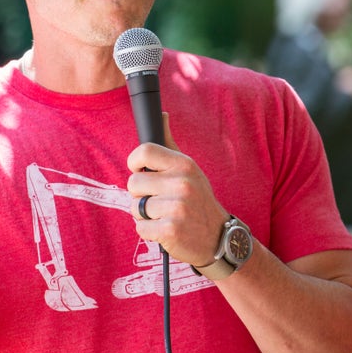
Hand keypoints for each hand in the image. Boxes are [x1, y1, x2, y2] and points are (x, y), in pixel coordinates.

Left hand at [126, 113, 228, 267]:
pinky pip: (140, 227)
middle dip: (140, 194)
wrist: (218, 237)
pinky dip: (149, 231)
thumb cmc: (198, 200)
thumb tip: (162, 115)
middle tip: (159, 200)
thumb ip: (170, 144)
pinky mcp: (170, 230)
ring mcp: (177, 207)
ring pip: (135, 207)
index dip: (135, 163)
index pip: (144, 151)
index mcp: (185, 165)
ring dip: (145, 215)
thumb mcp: (190, 169)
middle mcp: (182, 184)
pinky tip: (165, 229)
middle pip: (133, 183)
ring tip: (164, 215)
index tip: (140, 171)